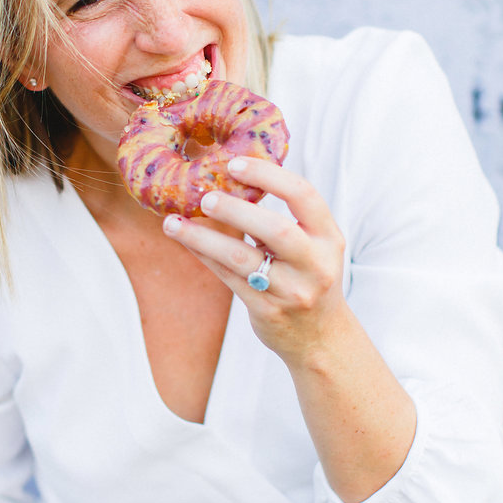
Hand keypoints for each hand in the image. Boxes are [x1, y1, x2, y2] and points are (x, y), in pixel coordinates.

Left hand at [162, 156, 348, 370]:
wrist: (321, 338)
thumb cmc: (310, 279)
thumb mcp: (314, 247)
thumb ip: (287, 219)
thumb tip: (235, 179)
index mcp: (328, 238)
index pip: (304, 196)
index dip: (269, 176)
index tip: (235, 164)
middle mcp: (314, 264)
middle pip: (276, 230)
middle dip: (237, 209)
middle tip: (205, 197)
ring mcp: (291, 291)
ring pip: (242, 259)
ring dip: (204, 238)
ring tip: (174, 222)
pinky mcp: (267, 311)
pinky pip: (228, 278)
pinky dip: (204, 256)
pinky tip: (186, 240)